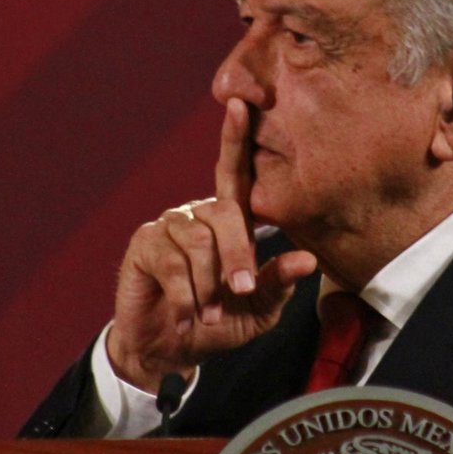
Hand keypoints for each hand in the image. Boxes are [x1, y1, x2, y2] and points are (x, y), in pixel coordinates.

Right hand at [107, 98, 316, 392]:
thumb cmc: (219, 323)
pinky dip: (186, 296)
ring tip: (209, 314)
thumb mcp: (258, 308)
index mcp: (229, 221)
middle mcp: (198, 213)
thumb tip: (309, 261)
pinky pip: (172, 264)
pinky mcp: (144, 246)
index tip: (241, 103)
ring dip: (209, 286)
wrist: (171, 350)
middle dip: (237, 256)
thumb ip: (278, 282)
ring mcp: (169, 226)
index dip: (235, 137)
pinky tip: (187, 315)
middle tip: (240, 292)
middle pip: (226, 215)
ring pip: (198, 244)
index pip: (234, 172)